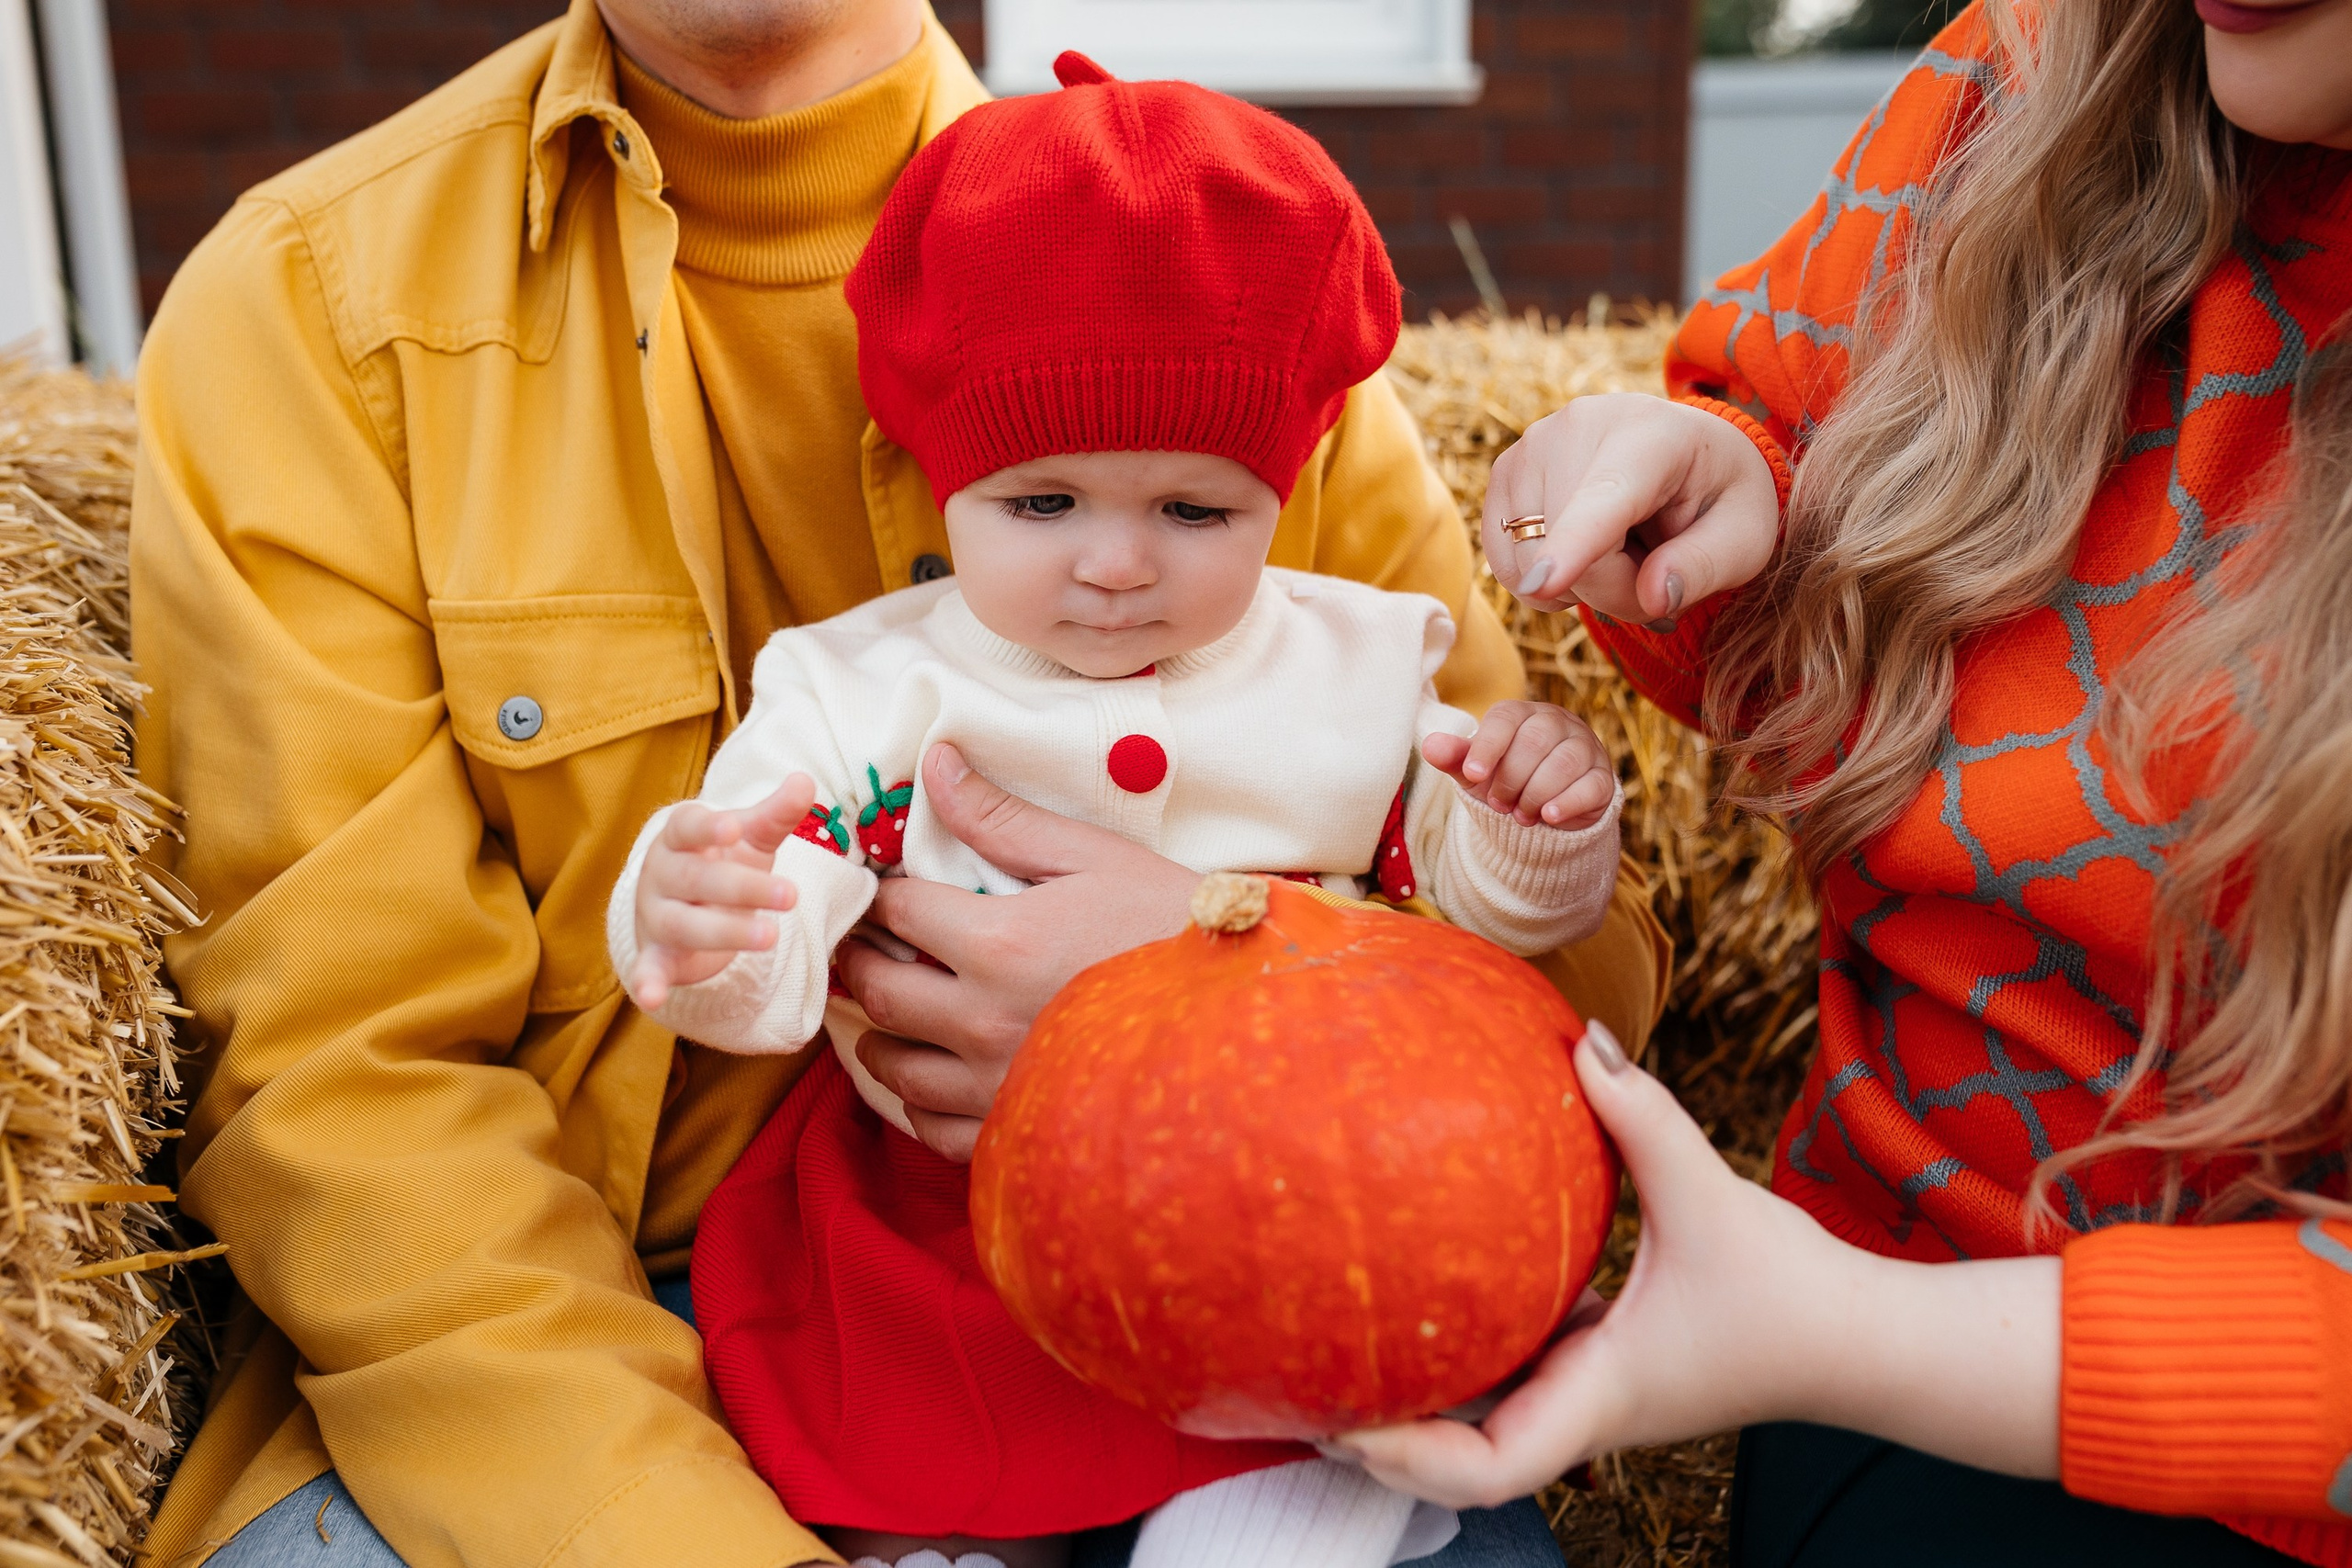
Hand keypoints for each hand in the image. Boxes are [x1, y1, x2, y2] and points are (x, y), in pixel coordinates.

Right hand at [626, 776, 815, 1011]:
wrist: (685, 903)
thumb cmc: (721, 860)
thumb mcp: (751, 837)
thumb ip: (776, 813)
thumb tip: (806, 781)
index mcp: (682, 837)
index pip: (688, 826)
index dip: (709, 827)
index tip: (733, 828)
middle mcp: (662, 874)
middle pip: (696, 880)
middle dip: (743, 888)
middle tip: (791, 895)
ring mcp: (656, 915)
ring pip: (683, 924)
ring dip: (724, 933)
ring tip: (770, 937)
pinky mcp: (656, 955)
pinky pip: (647, 970)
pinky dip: (647, 983)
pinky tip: (654, 997)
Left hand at [838, 742, 1197, 1161]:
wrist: (1249, 1021)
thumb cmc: (1176, 929)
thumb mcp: (1095, 857)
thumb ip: (1003, 818)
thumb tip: (935, 762)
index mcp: (999, 943)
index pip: (897, 913)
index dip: (881, 896)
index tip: (886, 892)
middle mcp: (985, 1022)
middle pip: (880, 992)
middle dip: (860, 963)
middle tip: (864, 947)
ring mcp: (997, 1088)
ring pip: (895, 1069)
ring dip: (880, 1036)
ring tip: (892, 1014)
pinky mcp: (1018, 1137)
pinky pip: (934, 1131)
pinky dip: (918, 1105)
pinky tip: (931, 1080)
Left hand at [1323, 1022, 2060, 1507]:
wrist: (1863, 1340)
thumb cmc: (1795, 1290)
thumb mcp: (1710, 1195)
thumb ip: (1644, 1116)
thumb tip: (1583, 1040)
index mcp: (1598, 1396)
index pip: (1486, 1471)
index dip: (1403, 1459)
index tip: (1341, 1419)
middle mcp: (1583, 1407)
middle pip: (1458, 1459)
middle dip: (1381, 1435)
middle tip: (1301, 1375)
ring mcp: (1591, 1390)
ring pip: (1483, 1417)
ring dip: (1417, 1396)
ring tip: (1334, 1336)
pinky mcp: (1603, 1360)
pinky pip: (1516, 1367)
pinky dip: (1467, 1352)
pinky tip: (1423, 1293)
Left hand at [1421, 701, 1614, 828]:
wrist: (1543, 809)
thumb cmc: (1505, 780)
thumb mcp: (1477, 773)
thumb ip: (1456, 758)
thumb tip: (1430, 746)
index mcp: (1522, 714)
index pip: (1506, 718)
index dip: (1488, 746)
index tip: (1474, 775)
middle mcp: (1557, 723)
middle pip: (1536, 741)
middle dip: (1512, 778)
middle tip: (1499, 804)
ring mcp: (1585, 748)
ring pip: (1565, 762)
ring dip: (1536, 794)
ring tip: (1520, 816)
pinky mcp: (1602, 778)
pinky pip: (1590, 785)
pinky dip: (1568, 803)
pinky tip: (1549, 816)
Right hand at [1483, 393, 1779, 625]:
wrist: (1686, 454)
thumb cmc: (1719, 498)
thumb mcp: (1745, 538)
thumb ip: (1706, 567)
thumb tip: (1654, 598)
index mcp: (1653, 433)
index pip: (1606, 498)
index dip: (1574, 545)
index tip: (1543, 584)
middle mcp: (1579, 425)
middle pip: (1568, 551)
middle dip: (1613, 589)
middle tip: (1656, 567)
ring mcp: (1532, 445)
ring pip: (1530, 563)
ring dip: (1577, 584)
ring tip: (1618, 548)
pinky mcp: (1504, 473)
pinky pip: (1504, 563)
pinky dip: (1540, 578)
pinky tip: (1577, 550)